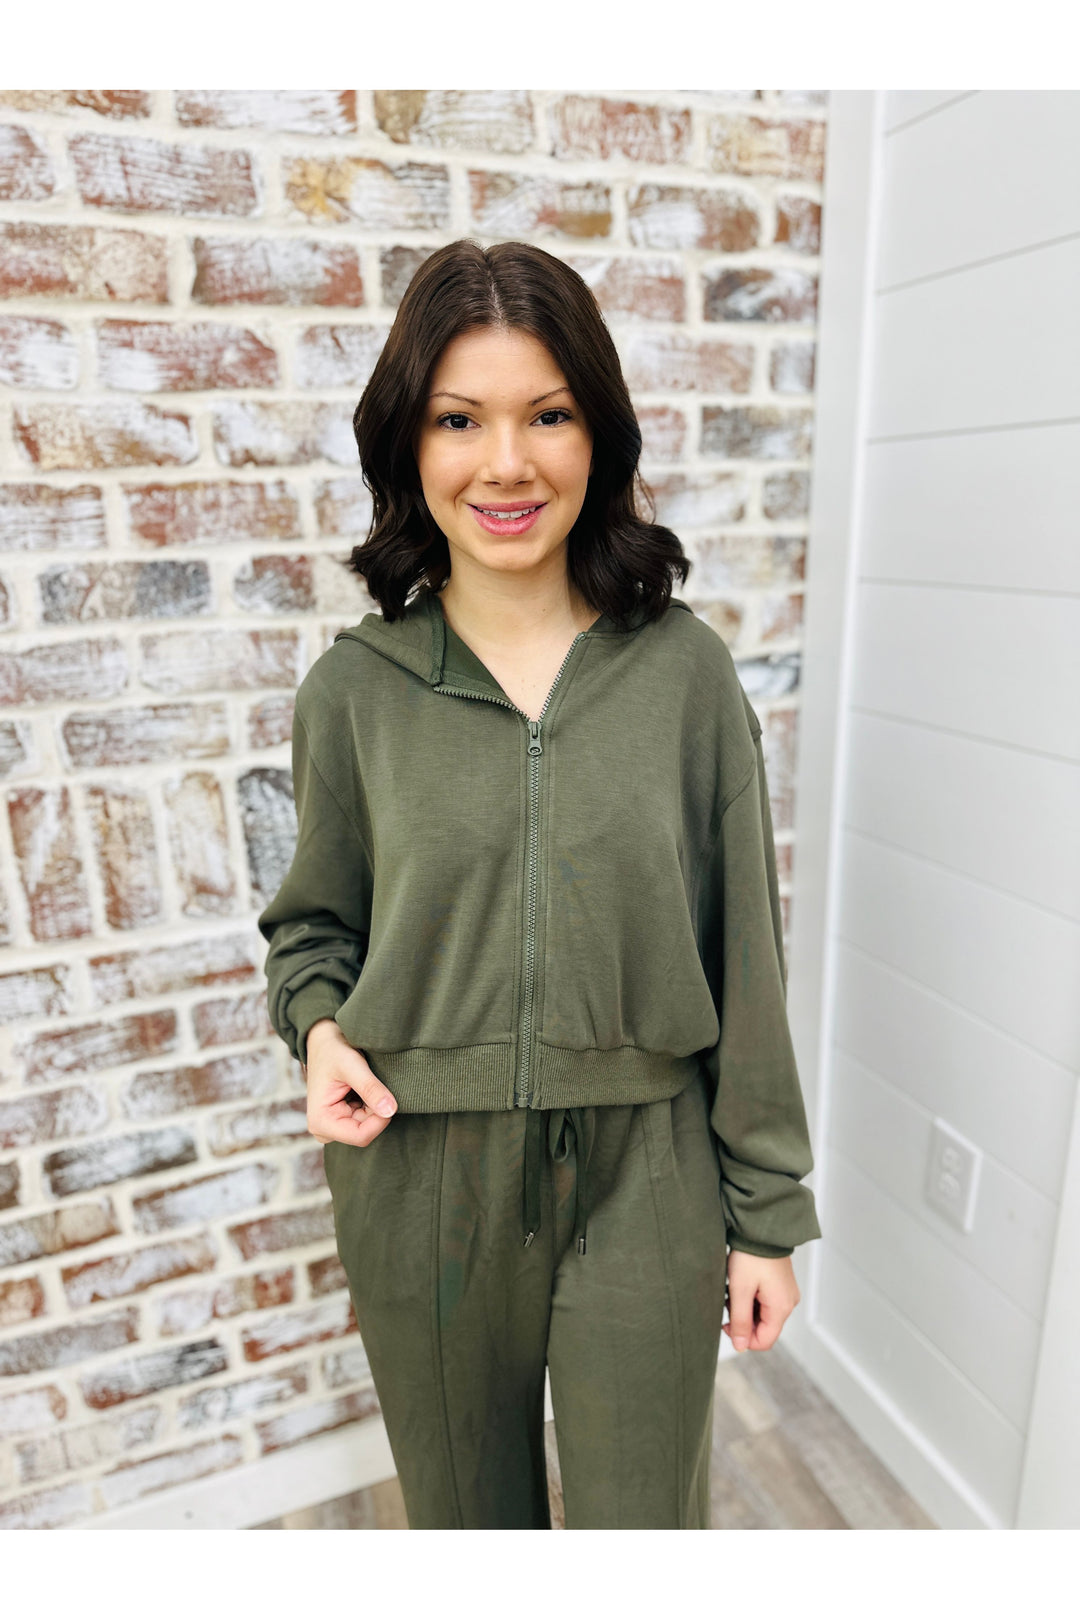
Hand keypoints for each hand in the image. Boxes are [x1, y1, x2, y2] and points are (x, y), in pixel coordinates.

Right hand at [302, 1018, 397, 1146]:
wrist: (324, 1041)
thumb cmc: (333, 1050)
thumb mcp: (351, 1065)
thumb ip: (370, 1088)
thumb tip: (390, 1110)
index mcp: (321, 1121)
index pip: (361, 1136)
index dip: (380, 1120)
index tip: (388, 1098)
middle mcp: (325, 1130)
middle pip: (366, 1132)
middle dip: (377, 1110)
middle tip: (374, 1084)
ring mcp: (334, 1127)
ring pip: (369, 1126)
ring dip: (375, 1106)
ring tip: (366, 1084)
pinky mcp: (342, 1120)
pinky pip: (367, 1120)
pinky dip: (373, 1104)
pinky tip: (365, 1088)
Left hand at [721, 1250, 800, 1352]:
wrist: (760, 1229)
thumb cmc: (750, 1256)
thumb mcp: (740, 1290)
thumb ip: (740, 1321)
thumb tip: (740, 1346)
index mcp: (781, 1307)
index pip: (764, 1341)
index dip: (743, 1339)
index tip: (727, 1324)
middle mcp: (788, 1303)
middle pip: (764, 1329)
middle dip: (743, 1321)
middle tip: (728, 1304)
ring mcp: (786, 1293)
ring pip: (763, 1316)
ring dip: (745, 1309)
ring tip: (733, 1291)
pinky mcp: (781, 1285)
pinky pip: (765, 1303)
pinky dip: (751, 1300)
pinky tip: (741, 1286)